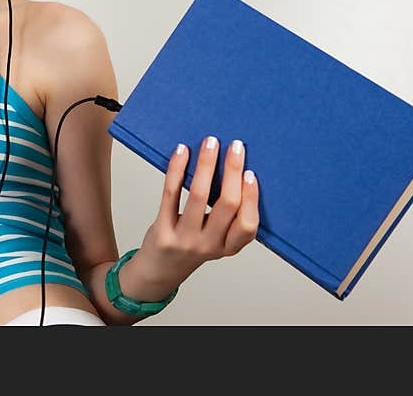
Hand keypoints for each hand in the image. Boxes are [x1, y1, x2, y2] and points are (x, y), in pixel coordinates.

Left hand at [138, 136, 259, 287]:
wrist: (160, 270)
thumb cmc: (192, 246)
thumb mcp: (217, 239)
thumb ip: (227, 215)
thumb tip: (236, 167)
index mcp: (228, 247)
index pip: (247, 225)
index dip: (251, 198)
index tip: (251, 173)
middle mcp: (209, 245)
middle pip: (226, 205)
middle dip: (232, 171)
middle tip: (235, 146)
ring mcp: (185, 239)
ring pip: (199, 196)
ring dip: (206, 164)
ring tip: (210, 143)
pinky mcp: (162, 231)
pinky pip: (171, 194)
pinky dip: (177, 170)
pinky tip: (182, 152)